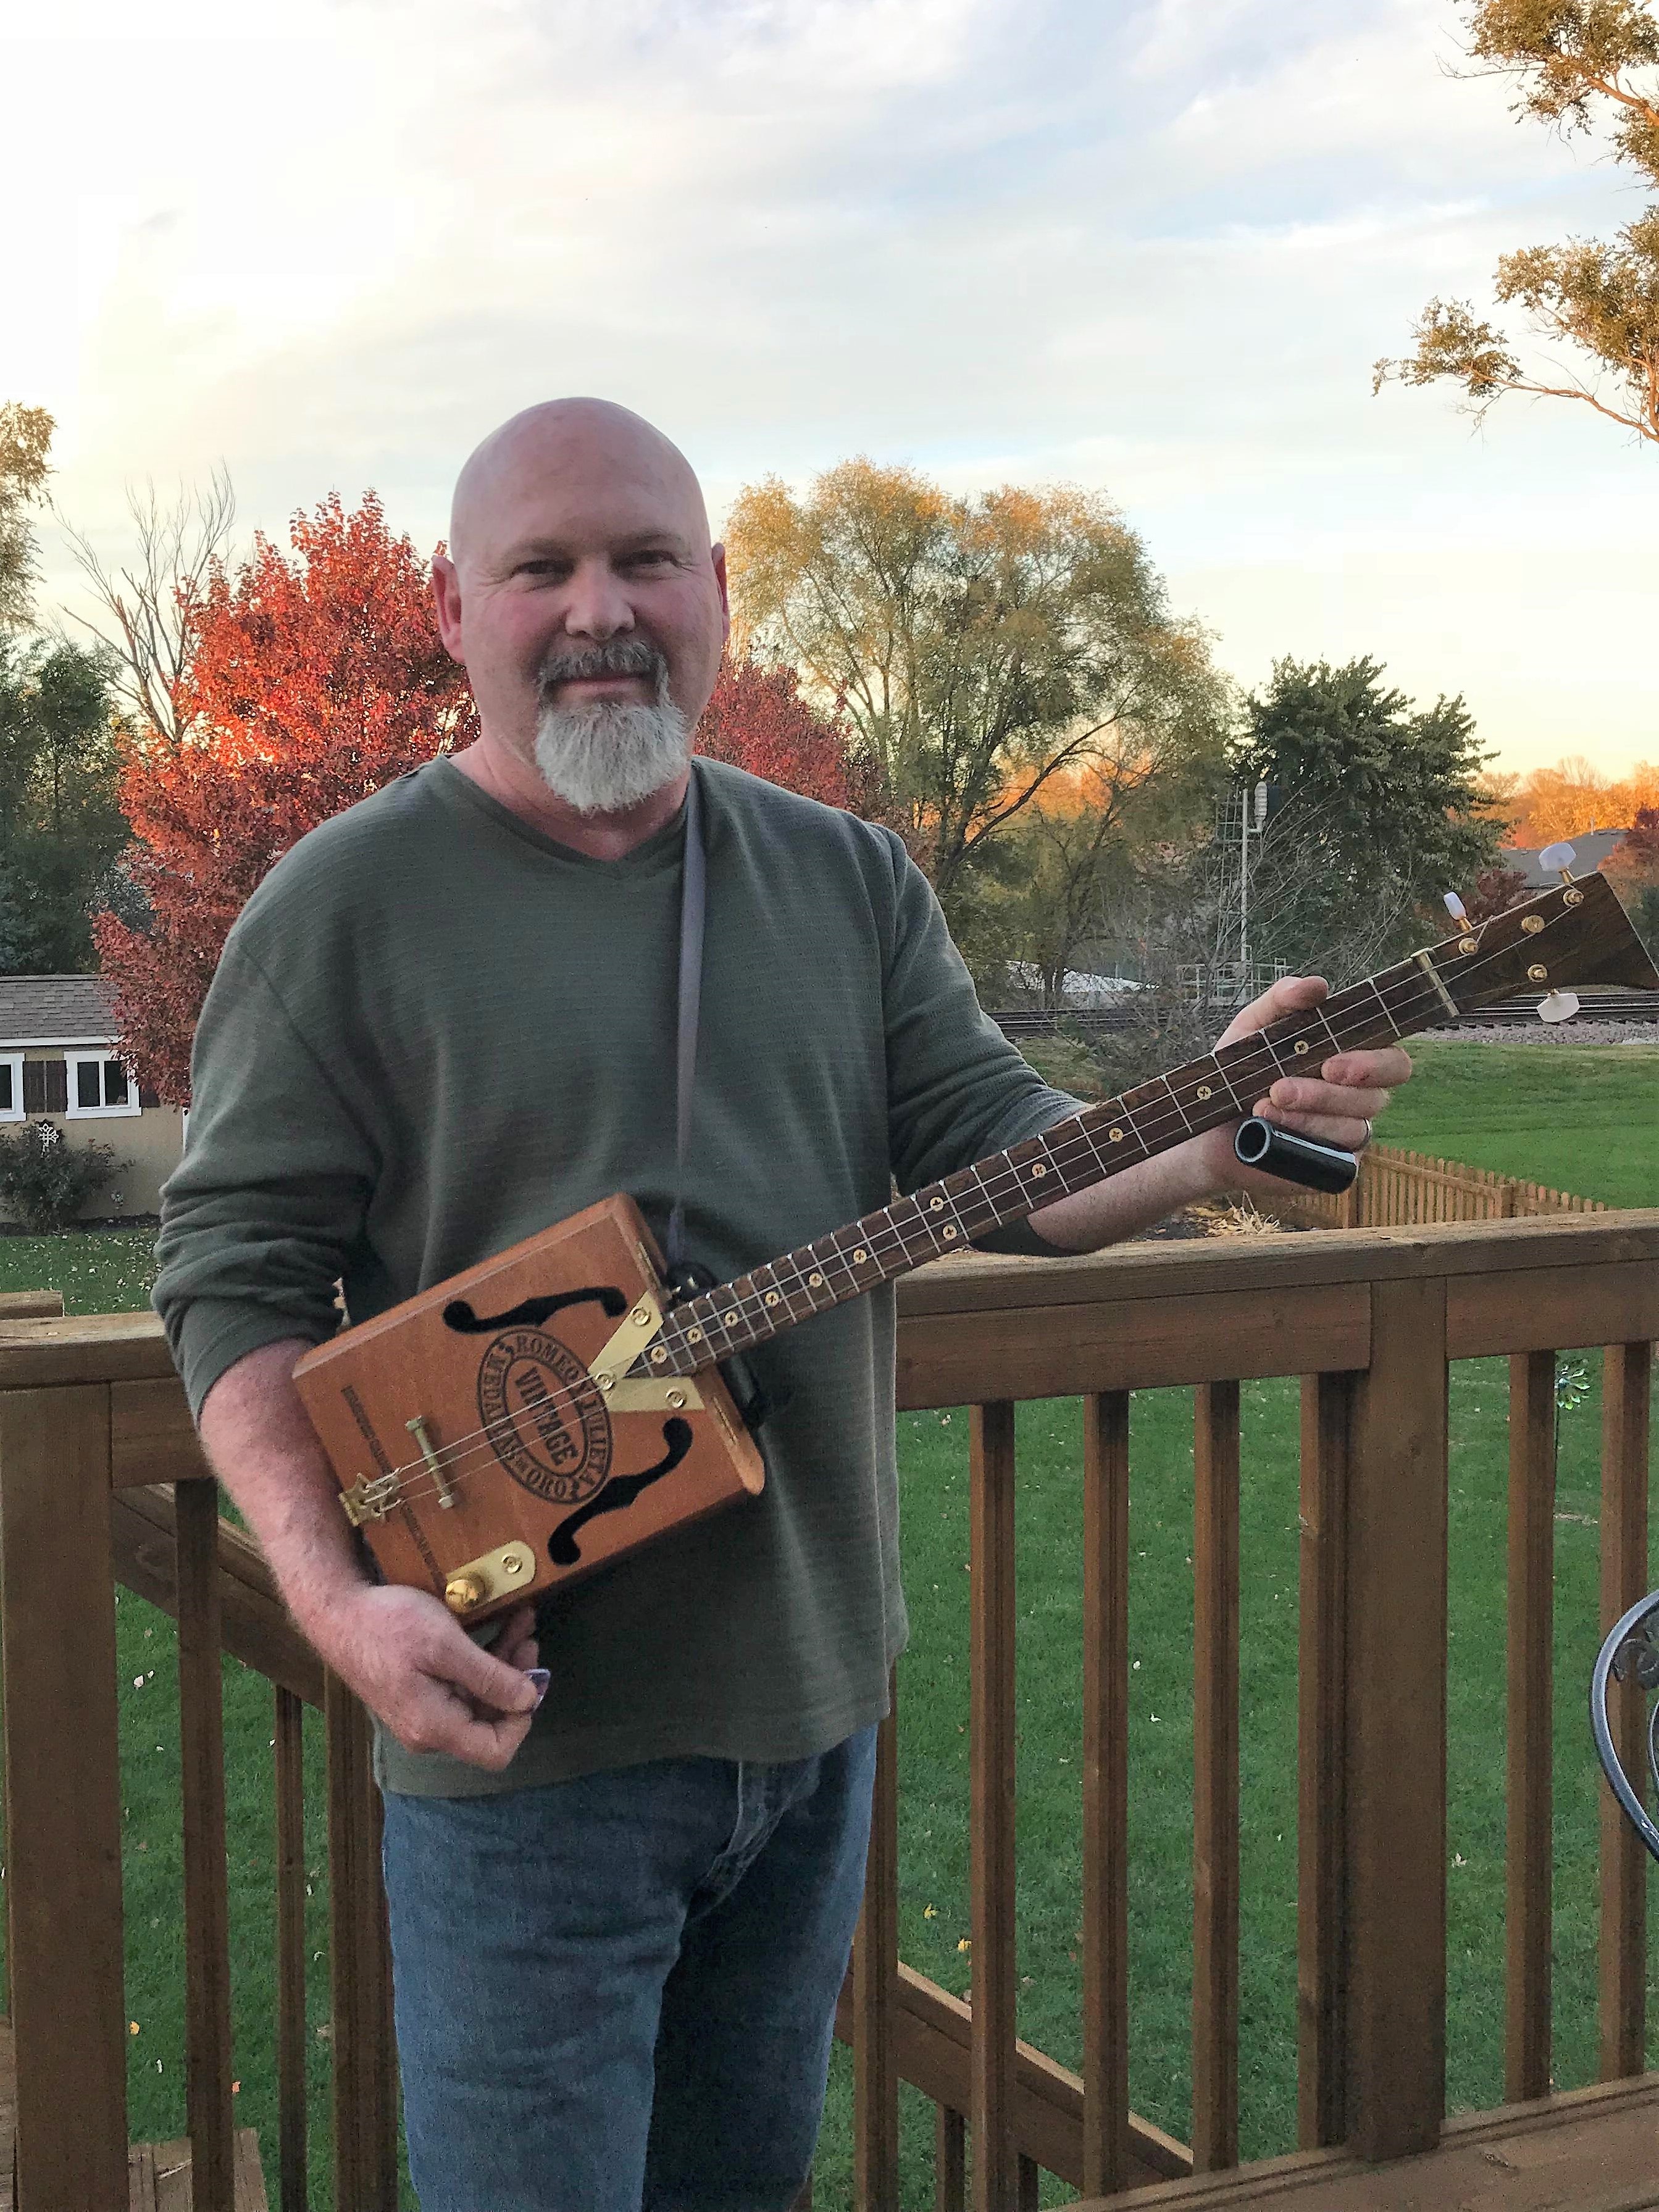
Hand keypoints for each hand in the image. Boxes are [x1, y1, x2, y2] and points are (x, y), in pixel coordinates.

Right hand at [298, 1584, 543, 1770]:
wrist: (338, 1612)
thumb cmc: (388, 1625)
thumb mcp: (445, 1645)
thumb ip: (489, 1678)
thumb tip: (529, 1700)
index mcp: (434, 1727)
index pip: (496, 1752)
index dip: (522, 1720)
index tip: (530, 1678)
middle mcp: (429, 1731)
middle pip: (489, 1722)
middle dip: (516, 1681)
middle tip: (527, 1639)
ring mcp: (422, 1714)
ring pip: (477, 1700)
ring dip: (503, 1665)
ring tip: (519, 1625)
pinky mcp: (418, 1695)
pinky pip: (460, 1687)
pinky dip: (481, 1662)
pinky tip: (497, 1629)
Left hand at [1195, 974, 1412, 1198]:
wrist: (1206, 1130)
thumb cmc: (1237, 1074)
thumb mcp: (1253, 1029)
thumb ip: (1282, 1002)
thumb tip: (1317, 987)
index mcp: (1353, 1061)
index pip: (1393, 1062)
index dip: (1375, 1063)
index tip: (1332, 1063)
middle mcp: (1359, 1099)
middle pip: (1377, 1096)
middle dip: (1330, 1093)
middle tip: (1283, 1088)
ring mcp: (1349, 1136)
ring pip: (1353, 1127)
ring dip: (1305, 1115)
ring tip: (1261, 1106)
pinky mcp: (1333, 1168)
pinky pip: (1337, 1157)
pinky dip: (1303, 1140)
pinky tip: (1270, 1131)